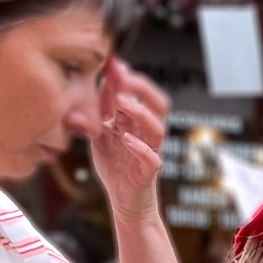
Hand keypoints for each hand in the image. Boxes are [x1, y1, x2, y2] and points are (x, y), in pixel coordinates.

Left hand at [89, 60, 169, 221]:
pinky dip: (140, 148)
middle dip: (142, 88)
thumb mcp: (103, 130)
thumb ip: (103, 107)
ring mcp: (150, 152)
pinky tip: (125, 139)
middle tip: (123, 77)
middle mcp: (147, 134)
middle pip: (159, 105)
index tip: (113, 63)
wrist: (123, 200)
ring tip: (122, 103)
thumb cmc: (116, 165)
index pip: (140, 93)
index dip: (128, 77)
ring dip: (141, 113)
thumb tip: (102, 77)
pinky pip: (152, 159)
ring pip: (158, 129)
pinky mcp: (148, 173)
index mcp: (137, 122)